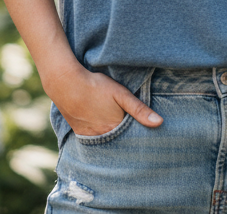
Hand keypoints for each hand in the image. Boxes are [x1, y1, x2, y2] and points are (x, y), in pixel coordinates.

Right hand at [45, 62, 162, 135]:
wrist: (66, 83)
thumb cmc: (96, 86)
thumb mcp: (121, 94)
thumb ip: (140, 110)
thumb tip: (160, 123)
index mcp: (115, 129)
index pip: (131, 139)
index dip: (138, 137)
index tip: (146, 137)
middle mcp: (102, 136)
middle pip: (119, 142)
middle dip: (126, 140)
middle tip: (133, 135)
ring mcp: (90, 136)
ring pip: (106, 142)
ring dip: (113, 139)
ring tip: (119, 132)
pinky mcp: (80, 132)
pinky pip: (94, 140)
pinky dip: (101, 137)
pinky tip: (104, 130)